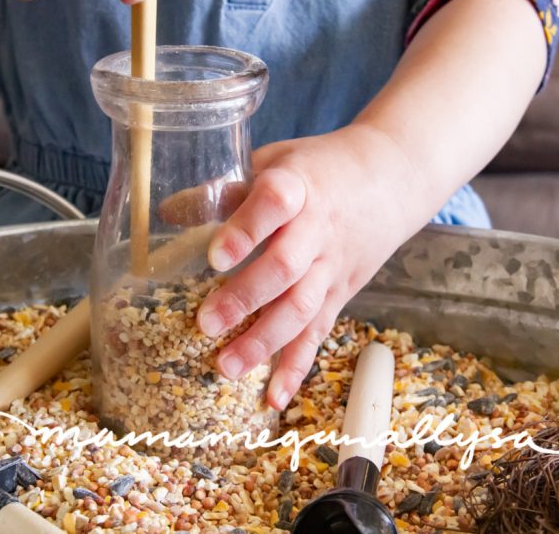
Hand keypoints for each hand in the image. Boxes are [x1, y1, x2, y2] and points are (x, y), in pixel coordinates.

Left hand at [196, 124, 423, 409]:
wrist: (391, 178)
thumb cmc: (319, 168)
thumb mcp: (275, 162)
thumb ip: (227, 189)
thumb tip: (166, 212)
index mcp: (298, 186)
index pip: (274, 204)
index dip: (246, 229)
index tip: (215, 254)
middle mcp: (318, 229)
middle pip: (285, 267)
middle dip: (245, 298)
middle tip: (205, 323)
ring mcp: (331, 266)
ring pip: (301, 308)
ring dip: (264, 341)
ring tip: (226, 366)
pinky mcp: (340, 293)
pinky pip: (318, 334)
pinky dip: (297, 368)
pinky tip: (273, 397)